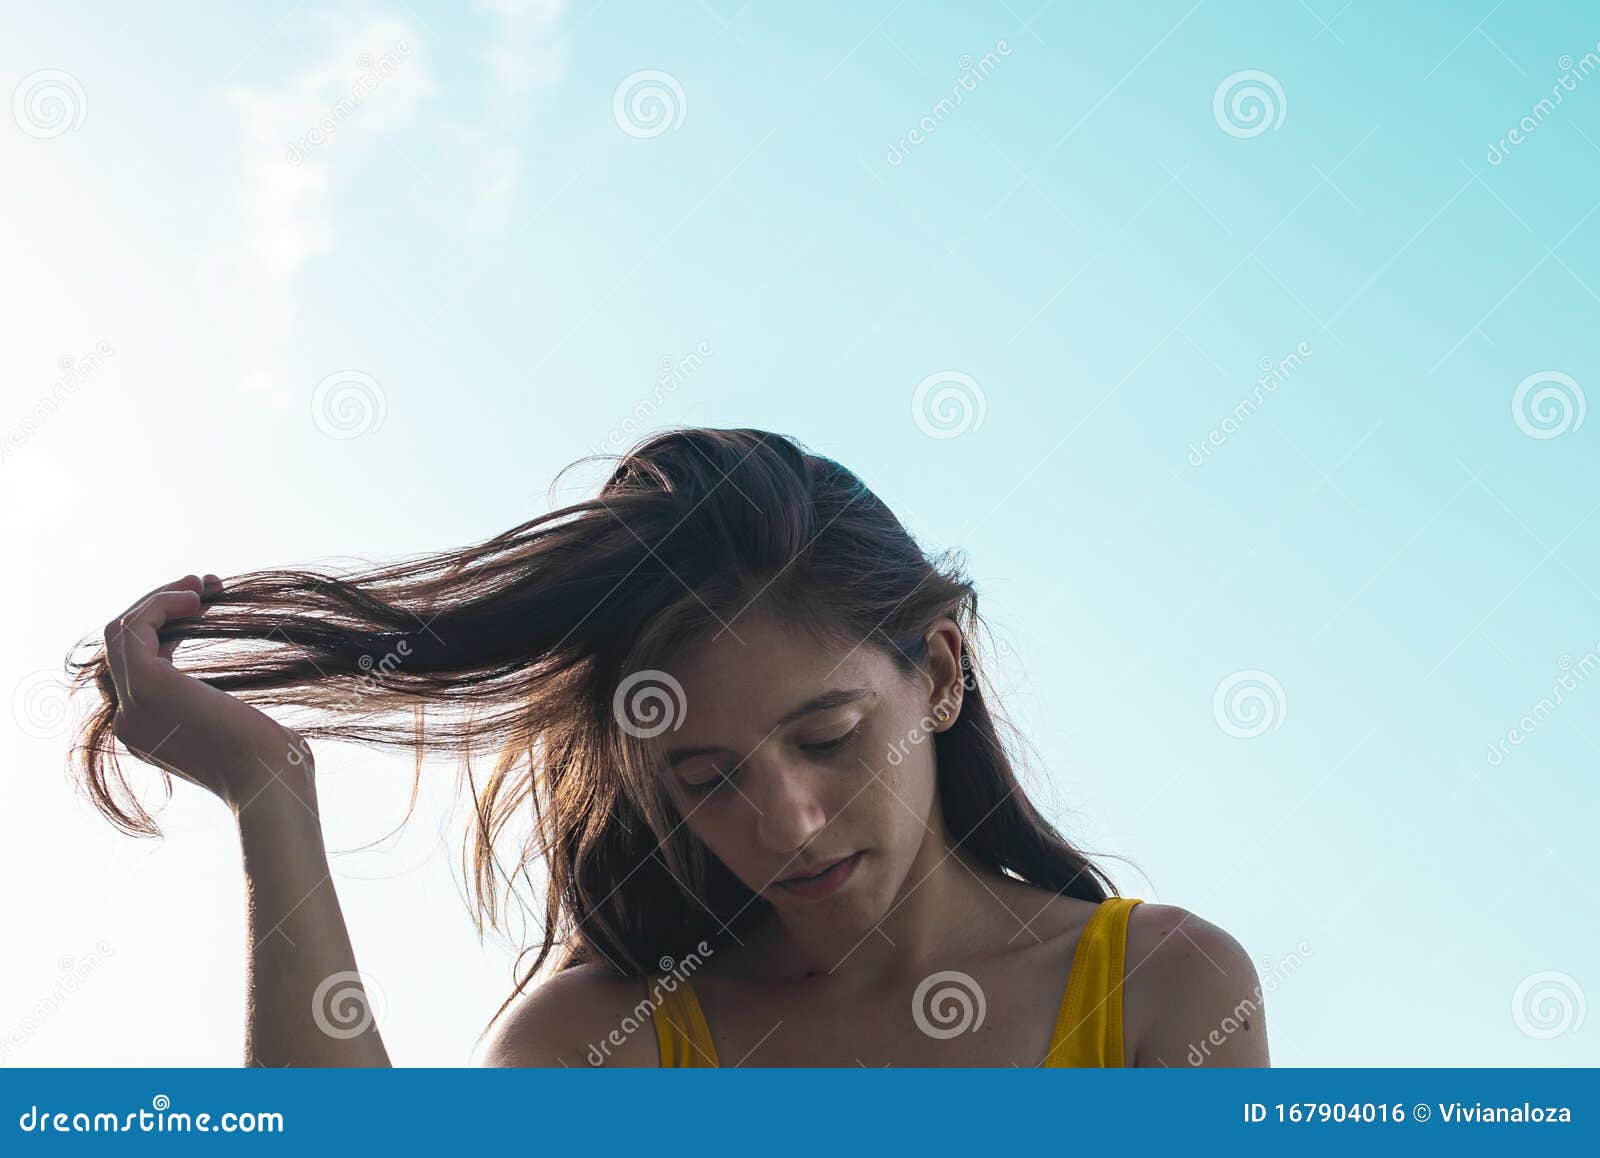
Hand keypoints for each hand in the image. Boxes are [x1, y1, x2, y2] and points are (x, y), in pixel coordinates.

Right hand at [104, 573, 314, 814]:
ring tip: (202, 584)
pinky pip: (133, 628)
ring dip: (160, 599)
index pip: (139, 664)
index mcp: (148, 730)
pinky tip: (196, 598)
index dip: (167, 627)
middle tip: (205, 585)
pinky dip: (160, 603)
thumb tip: (219, 673)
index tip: (207, 603)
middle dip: (161, 607)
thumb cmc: (273, 759)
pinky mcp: (147, 685)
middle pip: (125, 645)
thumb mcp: (237, 724)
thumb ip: (214, 699)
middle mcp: (130, 719)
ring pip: (122, 631)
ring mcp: (132, 704)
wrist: (272, 781)